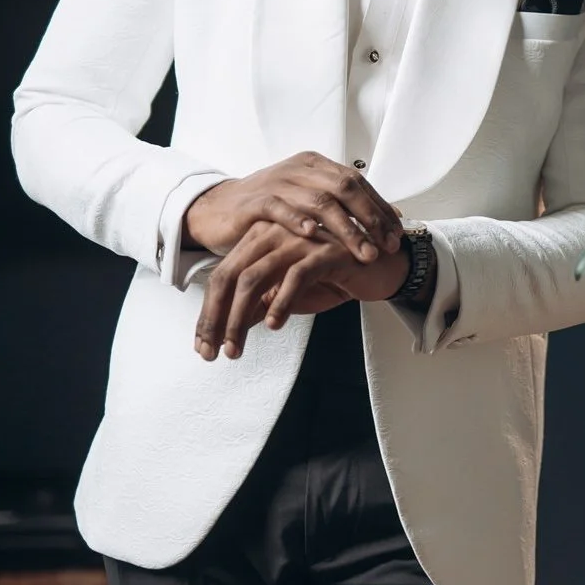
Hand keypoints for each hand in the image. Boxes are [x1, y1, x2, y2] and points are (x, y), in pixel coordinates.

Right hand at [185, 154, 401, 265]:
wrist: (219, 209)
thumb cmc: (271, 210)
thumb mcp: (310, 202)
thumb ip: (346, 206)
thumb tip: (393, 217)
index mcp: (315, 165)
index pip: (358, 182)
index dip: (380, 207)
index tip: (398, 234)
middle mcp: (299, 169)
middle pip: (344, 188)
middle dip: (370, 218)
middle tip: (388, 245)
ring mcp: (277, 182)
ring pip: (319, 201)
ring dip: (345, 228)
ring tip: (363, 252)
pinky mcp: (255, 201)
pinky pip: (280, 208)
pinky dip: (298, 221)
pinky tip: (314, 236)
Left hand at [194, 222, 409, 360]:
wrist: (380, 266)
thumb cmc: (333, 276)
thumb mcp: (288, 294)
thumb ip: (258, 303)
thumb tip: (227, 328)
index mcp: (261, 238)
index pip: (223, 275)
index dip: (209, 313)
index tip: (204, 346)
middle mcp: (275, 233)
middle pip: (231, 276)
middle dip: (217, 318)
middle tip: (214, 351)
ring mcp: (299, 239)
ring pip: (255, 278)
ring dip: (240, 318)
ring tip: (237, 347)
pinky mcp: (324, 250)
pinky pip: (295, 276)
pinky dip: (280, 302)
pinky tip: (273, 324)